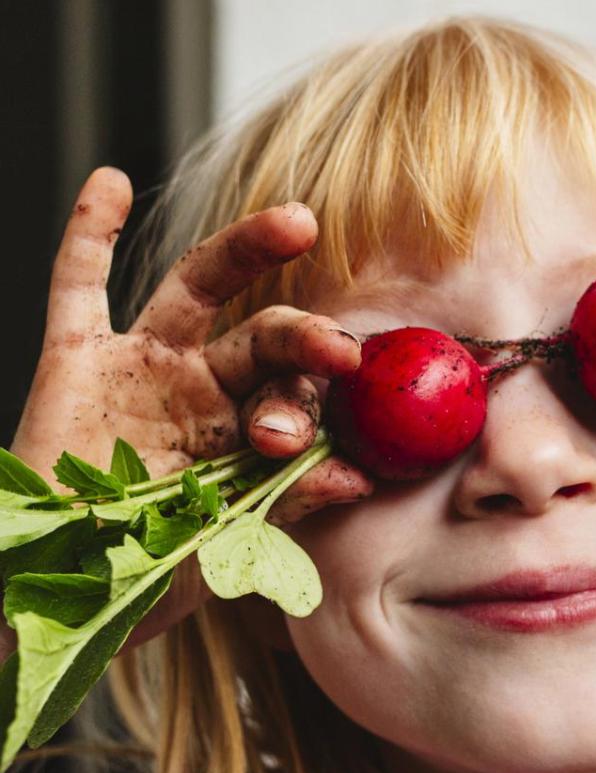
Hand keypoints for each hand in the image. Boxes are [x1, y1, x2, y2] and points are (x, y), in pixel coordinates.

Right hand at [4, 167, 372, 658]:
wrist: (62, 590)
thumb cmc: (150, 572)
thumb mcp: (227, 541)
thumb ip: (287, 501)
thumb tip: (357, 477)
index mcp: (249, 430)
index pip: (295, 394)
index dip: (318, 409)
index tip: (345, 450)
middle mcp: (205, 388)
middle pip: (262, 337)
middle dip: (302, 340)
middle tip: (341, 350)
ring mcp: (144, 367)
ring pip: (196, 290)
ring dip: (244, 252)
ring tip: (296, 221)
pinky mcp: (75, 359)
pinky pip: (77, 286)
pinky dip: (88, 235)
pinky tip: (111, 182)